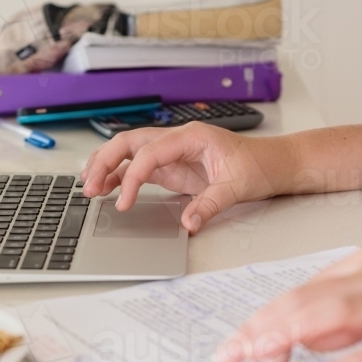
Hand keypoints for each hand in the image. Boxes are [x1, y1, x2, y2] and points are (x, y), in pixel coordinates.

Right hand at [81, 123, 290, 233]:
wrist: (272, 164)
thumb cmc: (258, 166)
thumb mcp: (236, 188)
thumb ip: (209, 206)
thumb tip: (188, 224)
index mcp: (192, 137)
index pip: (150, 152)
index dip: (132, 177)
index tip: (123, 202)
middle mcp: (177, 140)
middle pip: (129, 143)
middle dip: (105, 162)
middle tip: (89, 187)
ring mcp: (172, 153)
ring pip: (129, 152)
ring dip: (107, 166)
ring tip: (88, 186)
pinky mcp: (171, 167)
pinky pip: (138, 167)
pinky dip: (120, 176)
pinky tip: (105, 189)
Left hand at [217, 243, 361, 361]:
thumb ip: (341, 318)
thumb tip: (298, 340)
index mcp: (360, 267)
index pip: (296, 293)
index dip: (261, 321)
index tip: (234, 346)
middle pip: (306, 299)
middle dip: (263, 328)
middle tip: (233, 354)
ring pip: (338, 312)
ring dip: (295, 334)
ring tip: (265, 355)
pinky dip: (354, 360)